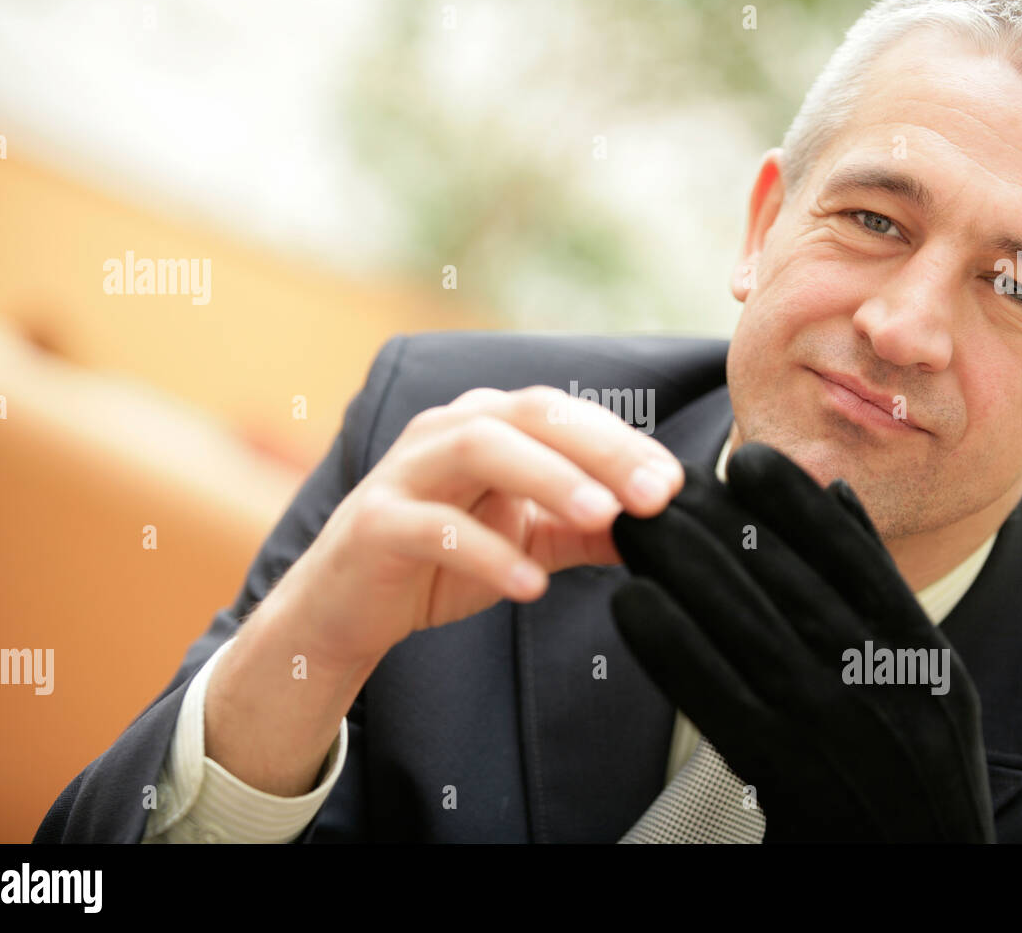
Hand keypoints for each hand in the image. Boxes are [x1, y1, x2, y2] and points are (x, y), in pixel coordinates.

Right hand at [268, 384, 684, 672]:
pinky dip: (486, 553)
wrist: (345, 607)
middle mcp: (445, 432)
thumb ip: (586, 531)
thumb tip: (661, 528)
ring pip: (479, 450)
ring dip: (547, 479)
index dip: (621, 442)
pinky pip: (434, 528)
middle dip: (599, 450)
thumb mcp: (526, 541)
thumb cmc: (440, 561)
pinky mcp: (374, 523)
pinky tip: (530, 585)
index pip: (563, 414)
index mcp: (486, 425)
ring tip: (601, 516)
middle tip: (656, 495)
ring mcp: (405, 472)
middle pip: (529, 416)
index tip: (675, 484)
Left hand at [609, 441, 993, 841]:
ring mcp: (838, 733)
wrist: (920, 878)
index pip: (856, 560)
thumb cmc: (913, 780)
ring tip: (630, 525)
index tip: (747, 459)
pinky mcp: (789, 782)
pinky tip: (632, 604)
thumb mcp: (928, 682)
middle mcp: (886, 687)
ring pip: (751, 628)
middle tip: (659, 481)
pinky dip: (674, 649)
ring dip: (683, 569)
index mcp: (923, 659)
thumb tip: (838, 497)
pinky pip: (721, 702)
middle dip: (716, 522)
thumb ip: (881, 590)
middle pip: (789, 582)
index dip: (797, 504)